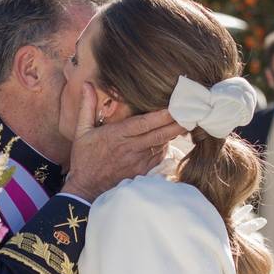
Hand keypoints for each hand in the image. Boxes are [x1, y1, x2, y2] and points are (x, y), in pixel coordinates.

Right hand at [62, 83, 185, 201]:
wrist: (85, 189)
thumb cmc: (84, 159)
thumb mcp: (82, 131)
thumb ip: (87, 106)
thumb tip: (87, 84)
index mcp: (116, 136)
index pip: (143, 123)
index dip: (161, 115)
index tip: (176, 107)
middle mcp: (129, 148)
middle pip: (158, 134)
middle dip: (176, 124)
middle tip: (192, 113)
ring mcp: (137, 162)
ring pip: (160, 145)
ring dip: (173, 134)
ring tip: (185, 122)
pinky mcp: (140, 172)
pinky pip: (157, 157)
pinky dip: (164, 147)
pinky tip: (169, 139)